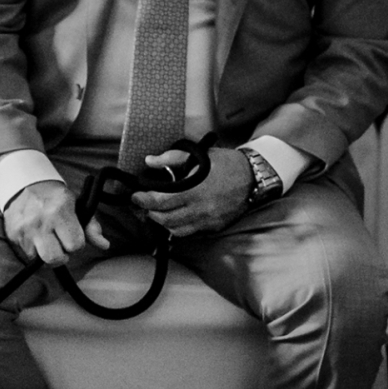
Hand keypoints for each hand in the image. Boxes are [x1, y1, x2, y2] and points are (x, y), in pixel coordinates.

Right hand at [2, 179, 108, 265]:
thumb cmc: (56, 198)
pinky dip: (33, 250)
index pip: (75, 246)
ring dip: (45, 253)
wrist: (25, 185)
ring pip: (39, 259)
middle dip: (61, 256)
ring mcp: (25, 229)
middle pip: (54, 259)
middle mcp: (41, 221)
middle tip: (60, 245)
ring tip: (47, 240)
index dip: (76, 244)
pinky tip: (35, 237)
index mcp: (60, 211)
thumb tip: (104, 245)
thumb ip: (92, 227)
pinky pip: (26, 255)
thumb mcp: (77, 206)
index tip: (72, 236)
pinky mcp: (13, 235)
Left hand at [131, 147, 252, 236]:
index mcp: (194, 189)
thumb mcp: (199, 155)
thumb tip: (149, 162)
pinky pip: (189, 233)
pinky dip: (176, 228)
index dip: (143, 200)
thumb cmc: (224, 164)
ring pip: (175, 230)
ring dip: (161, 222)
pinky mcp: (213, 227)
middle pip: (164, 219)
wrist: (252, 177)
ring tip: (156, 212)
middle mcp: (200, 209)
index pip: (160, 201)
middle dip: (149, 212)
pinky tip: (172, 219)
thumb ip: (172, 158)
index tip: (135, 196)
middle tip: (143, 204)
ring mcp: (207, 220)